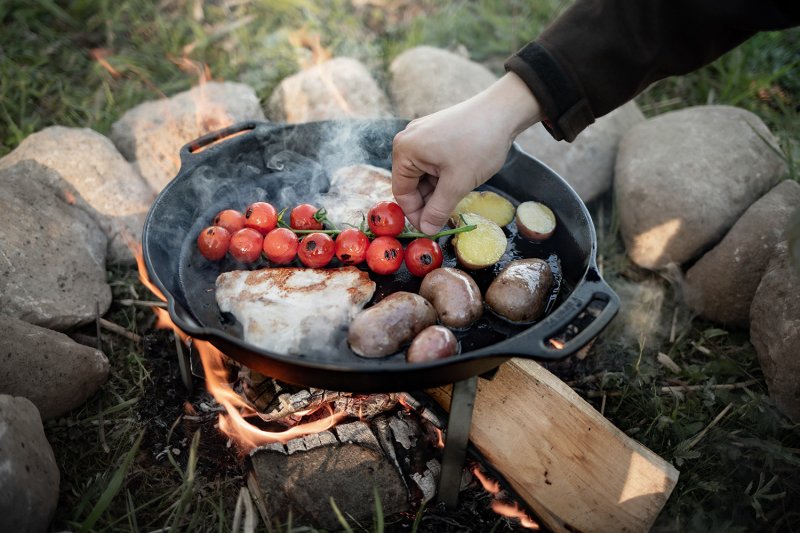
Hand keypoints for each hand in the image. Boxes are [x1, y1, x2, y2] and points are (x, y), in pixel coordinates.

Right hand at [392, 73, 541, 234]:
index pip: (401, 192)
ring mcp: (422, 135)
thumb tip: (427, 230)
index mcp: (405, 150)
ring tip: (459, 194)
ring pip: (424, 174)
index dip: (416, 214)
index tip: (432, 228)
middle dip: (429, 201)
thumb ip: (438, 210)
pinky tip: (460, 180)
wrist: (503, 111)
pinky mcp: (436, 133)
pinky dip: (443, 176)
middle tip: (447, 216)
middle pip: (411, 183)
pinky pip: (432, 162)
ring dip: (438, 190)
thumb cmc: (478, 144)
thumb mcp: (457, 183)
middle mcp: (408, 140)